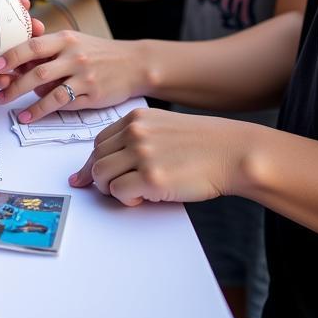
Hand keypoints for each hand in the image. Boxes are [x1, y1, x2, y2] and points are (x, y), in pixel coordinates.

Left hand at [0, 30, 148, 122]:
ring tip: (11, 109)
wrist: (134, 64)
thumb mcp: (74, 41)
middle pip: (37, 71)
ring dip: (27, 103)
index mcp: (66, 39)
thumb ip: (48, 49)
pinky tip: (31, 116)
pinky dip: (44, 111)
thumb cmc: (98, 52)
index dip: (12, 55)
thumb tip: (17, 60)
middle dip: (13, 84)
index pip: (33, 45)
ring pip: (49, 91)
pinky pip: (64, 105)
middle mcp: (74, 56)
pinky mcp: (92, 95)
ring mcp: (84, 77)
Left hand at [69, 108, 247, 206]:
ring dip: (111, 190)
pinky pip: (119, 192)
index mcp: (135, 118)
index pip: (99, 142)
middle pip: (97, 158)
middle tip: (112, 190)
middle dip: (100, 178)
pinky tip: (143, 197)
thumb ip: (137, 139)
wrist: (232, 153)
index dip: (92, 162)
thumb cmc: (202, 145)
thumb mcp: (163, 128)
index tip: (84, 177)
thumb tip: (111, 161)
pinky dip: (126, 199)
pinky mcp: (151, 178)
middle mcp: (134, 132)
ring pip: (102, 175)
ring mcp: (141, 154)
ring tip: (131, 193)